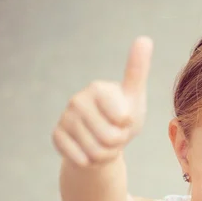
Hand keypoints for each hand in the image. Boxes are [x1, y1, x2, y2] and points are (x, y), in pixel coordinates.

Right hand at [52, 36, 152, 166]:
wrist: (102, 141)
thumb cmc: (123, 117)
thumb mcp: (135, 97)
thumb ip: (138, 71)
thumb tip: (145, 38)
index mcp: (98, 88)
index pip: (122, 118)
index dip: (128, 126)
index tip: (124, 119)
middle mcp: (77, 100)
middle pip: (111, 138)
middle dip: (118, 142)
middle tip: (115, 134)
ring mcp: (65, 119)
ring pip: (97, 152)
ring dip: (106, 154)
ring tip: (104, 142)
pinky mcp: (57, 137)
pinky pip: (81, 159)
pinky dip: (91, 162)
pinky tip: (89, 150)